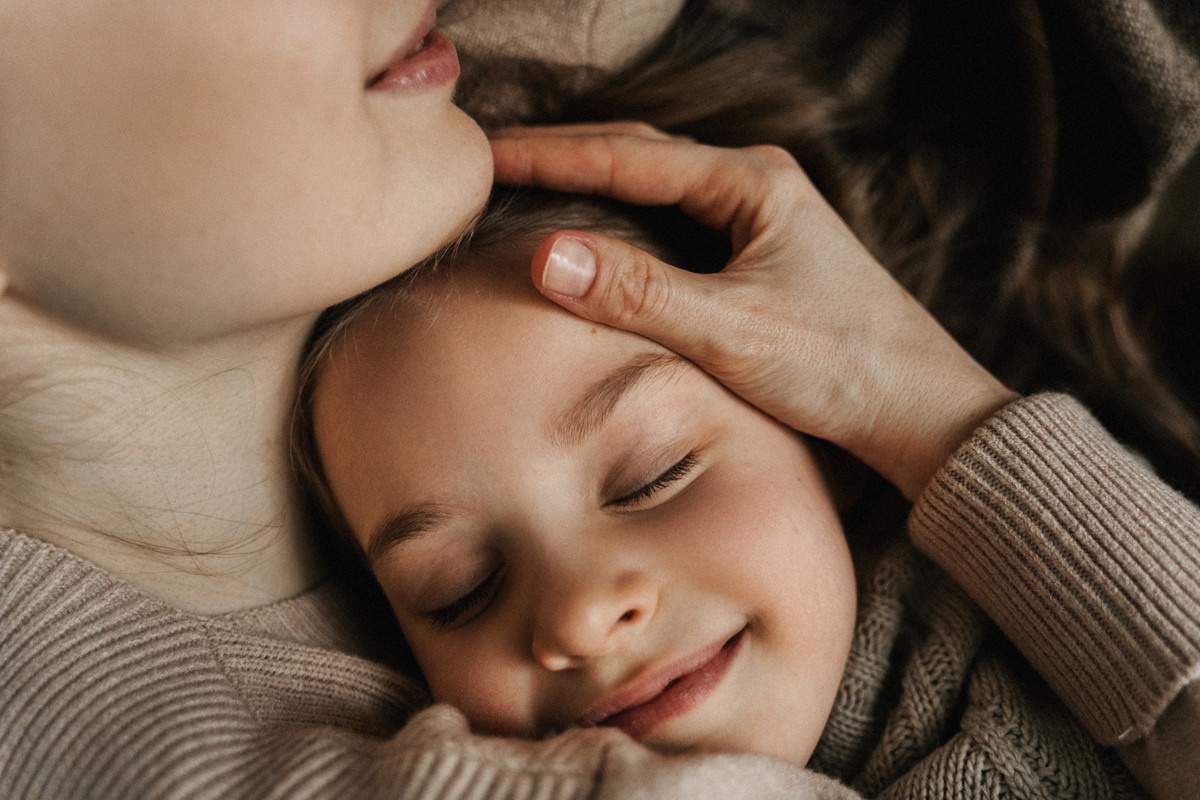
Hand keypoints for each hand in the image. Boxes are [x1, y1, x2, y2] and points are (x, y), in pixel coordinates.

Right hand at [490, 123, 1017, 498]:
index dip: (549, 155)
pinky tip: (598, 231)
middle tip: (491, 157)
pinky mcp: (760, 252)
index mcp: (751, 184)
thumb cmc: (840, 367)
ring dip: (592, 179)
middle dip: (563, 153)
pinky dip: (624, 216)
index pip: (626, 157)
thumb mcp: (732, 331)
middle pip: (639, 153)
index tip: (484, 153)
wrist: (918, 410)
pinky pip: (674, 218)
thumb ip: (638, 292)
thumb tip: (544, 254)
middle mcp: (756, 185)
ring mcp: (760, 216)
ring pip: (656, 183)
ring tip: (528, 181)